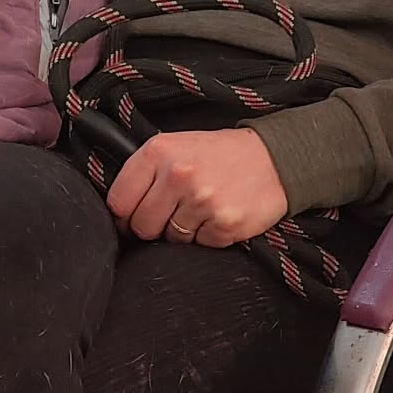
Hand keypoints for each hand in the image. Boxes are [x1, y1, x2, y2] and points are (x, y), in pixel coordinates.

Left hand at [106, 130, 289, 247]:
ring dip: (183, 231)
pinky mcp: (224, 225)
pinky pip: (199, 246)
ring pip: (170, 239)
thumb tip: (118, 211)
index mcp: (159, 151)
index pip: (119, 201)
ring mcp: (202, 201)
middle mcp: (178, 175)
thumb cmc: (219, 154)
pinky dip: (207, 236)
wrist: (274, 158)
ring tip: (201, 209)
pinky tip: (218, 215)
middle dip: (153, 226)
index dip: (124, 214)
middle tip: (173, 212)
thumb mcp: (177, 145)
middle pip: (141, 226)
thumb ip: (146, 173)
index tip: (134, 215)